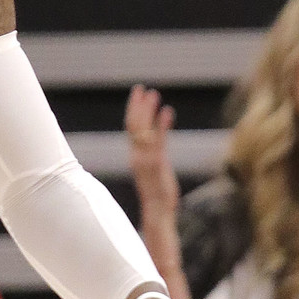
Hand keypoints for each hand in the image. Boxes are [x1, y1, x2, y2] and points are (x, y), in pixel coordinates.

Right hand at [125, 85, 179, 220]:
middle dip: (137, 105)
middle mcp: (137, 155)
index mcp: (134, 155)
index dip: (134, 110)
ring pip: (143, 130)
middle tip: (141, 88)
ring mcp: (146, 159)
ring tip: (153, 94)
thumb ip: (151, 154)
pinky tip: (168, 111)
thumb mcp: (153, 170)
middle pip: (133, 125)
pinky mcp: (158, 164)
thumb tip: (154, 142)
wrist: (157, 211)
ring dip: (148, 110)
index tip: (138, 94)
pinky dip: (162, 125)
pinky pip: (159, 141)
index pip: (130, 128)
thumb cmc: (157, 192)